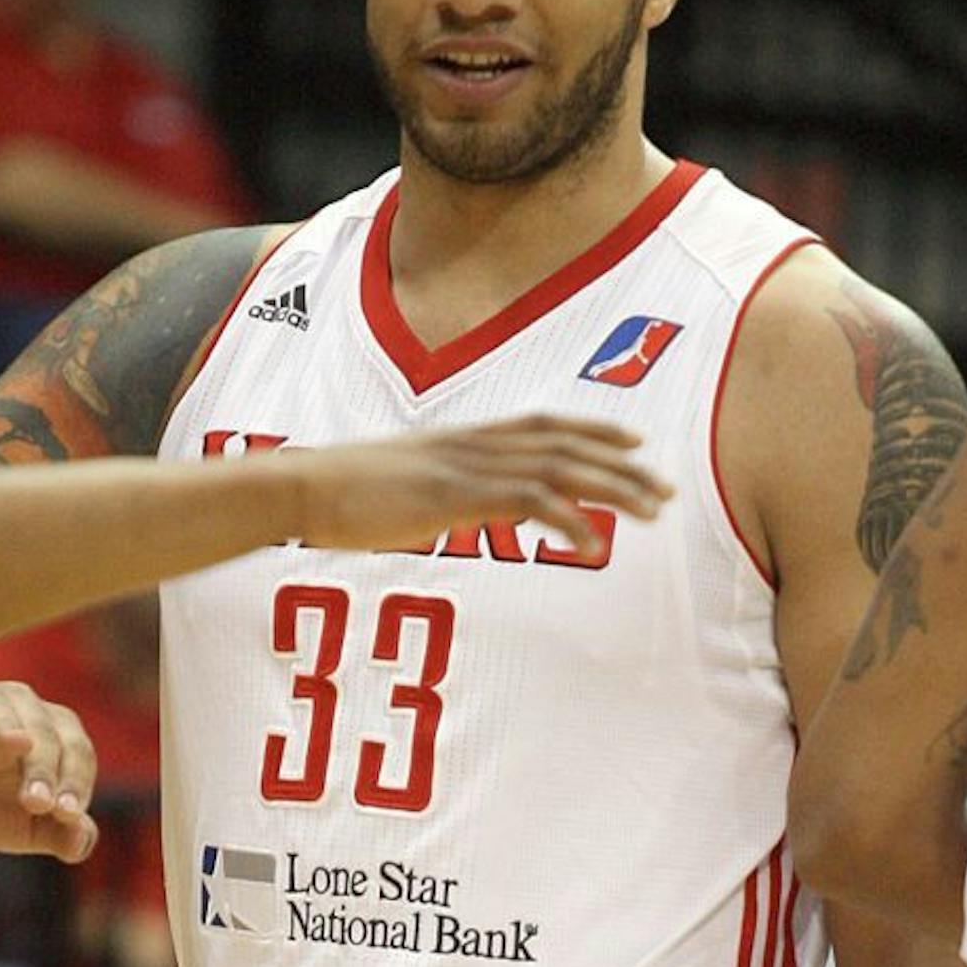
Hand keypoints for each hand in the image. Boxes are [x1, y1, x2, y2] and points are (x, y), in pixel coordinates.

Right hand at [0, 676, 97, 860]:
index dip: (75, 782)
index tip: (66, 815)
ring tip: (18, 747)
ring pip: (3, 707)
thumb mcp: (16, 826)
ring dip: (9, 731)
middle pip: (46, 731)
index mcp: (51, 736)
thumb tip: (82, 842)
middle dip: (45, 767)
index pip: (77, 753)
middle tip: (37, 803)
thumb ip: (56, 834)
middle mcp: (21, 709)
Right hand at [289, 415, 669, 557]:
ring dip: (612, 490)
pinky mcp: (457, 495)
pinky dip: (569, 519)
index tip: (634, 440)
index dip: (593, 429)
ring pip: (560, 469)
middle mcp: (474, 444)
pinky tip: (595, 543)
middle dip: (622, 466)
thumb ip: (434, 489)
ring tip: (650, 514)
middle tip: (665, 490)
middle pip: (565, 445)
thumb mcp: (399, 482)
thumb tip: (445, 508)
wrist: (302, 487)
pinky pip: (529, 501)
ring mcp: (467, 467)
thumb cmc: (339, 493)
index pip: (542, 424)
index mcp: (462, 438)